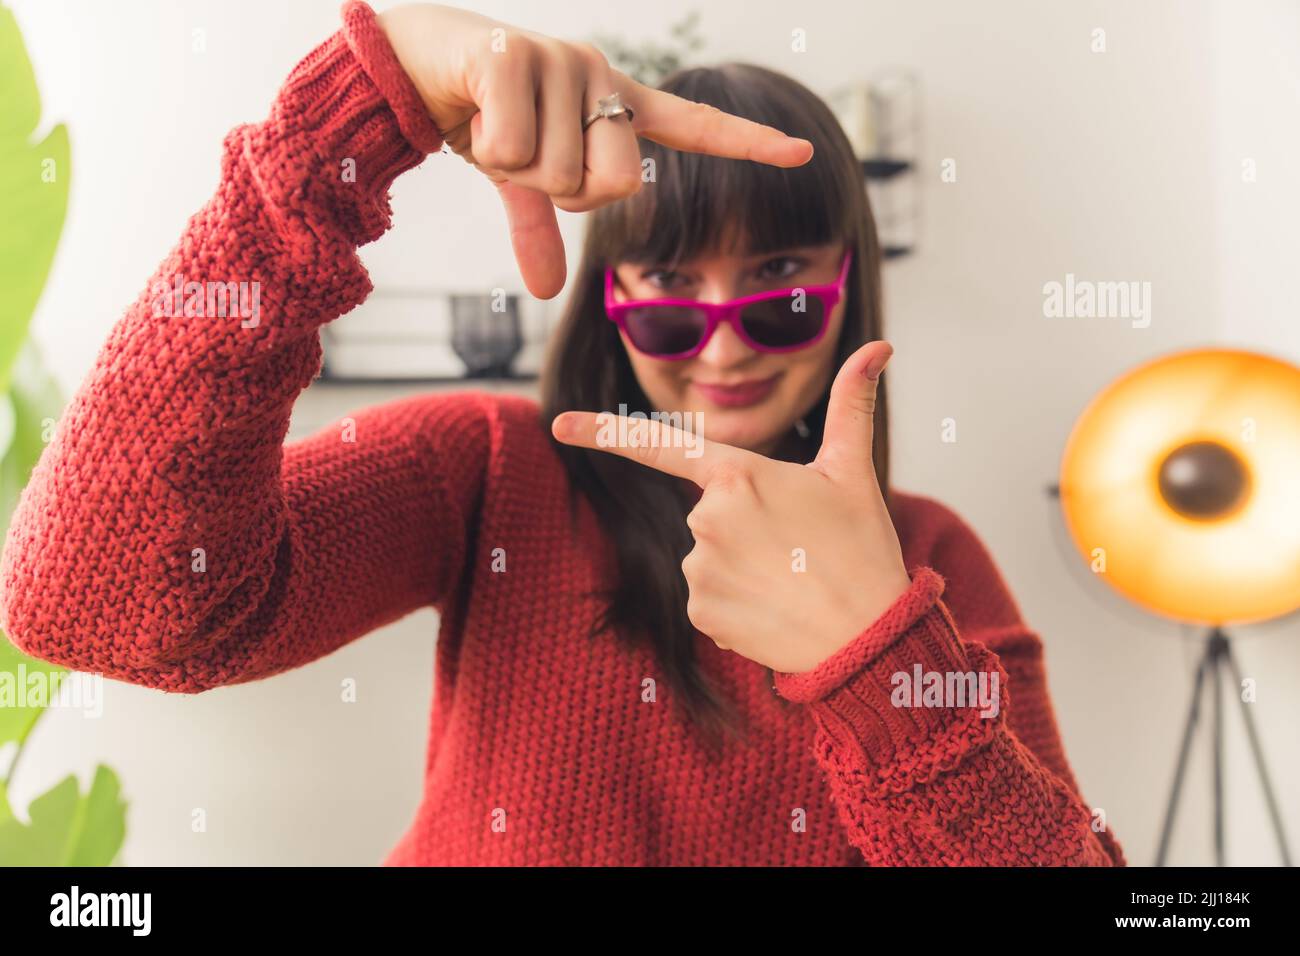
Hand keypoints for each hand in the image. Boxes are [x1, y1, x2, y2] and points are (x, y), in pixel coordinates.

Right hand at [377, 3, 813, 299]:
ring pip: (559, 173)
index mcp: (614, 103)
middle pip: (618, 182)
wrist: (409, 60)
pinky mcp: (515, 56)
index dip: (749, 141)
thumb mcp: (518, 179)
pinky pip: (514, 149)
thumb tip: (547, 293)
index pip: (694, 126)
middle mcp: (600, 76)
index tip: (803, 153)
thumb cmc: (480, 114)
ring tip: (493, 125)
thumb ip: (540, 231)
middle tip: (526, 156)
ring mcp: (562, 61)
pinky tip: (471, 110)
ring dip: (515, 169)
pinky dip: (483, 147)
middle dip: (563, 193)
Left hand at [550, 342, 912, 673]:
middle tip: (798, 546)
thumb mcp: (854, 472)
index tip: (557, 422)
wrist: (868, 638)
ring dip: (742, 565)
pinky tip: (774, 609)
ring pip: (708, 555)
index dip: (604, 431)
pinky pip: (709, 596)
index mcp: (738, 475)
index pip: (661, 445)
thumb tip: (878, 347)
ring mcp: (699, 567)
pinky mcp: (700, 611)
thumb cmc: (862, 549)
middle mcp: (707, 519)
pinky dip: (737, 602)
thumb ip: (852, 405)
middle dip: (745, 525)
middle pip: (709, 512)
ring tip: (791, 579)